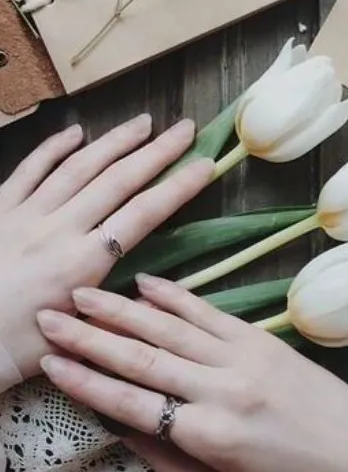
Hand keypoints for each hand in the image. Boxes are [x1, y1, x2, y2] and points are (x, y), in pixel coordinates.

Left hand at [0, 116, 211, 382]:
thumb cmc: (17, 349)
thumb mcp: (76, 335)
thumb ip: (112, 305)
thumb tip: (146, 285)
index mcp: (82, 264)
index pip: (143, 214)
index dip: (178, 187)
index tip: (205, 164)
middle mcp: (58, 230)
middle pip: (117, 180)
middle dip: (156, 152)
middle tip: (184, 128)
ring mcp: (26, 214)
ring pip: (77, 167)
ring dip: (113, 141)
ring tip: (142, 122)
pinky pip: (30, 170)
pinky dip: (53, 148)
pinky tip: (74, 131)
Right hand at [38, 276, 347, 471]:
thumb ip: (168, 461)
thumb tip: (120, 427)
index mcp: (210, 434)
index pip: (131, 402)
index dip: (85, 381)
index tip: (52, 361)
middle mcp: (221, 387)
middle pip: (141, 356)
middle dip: (89, 336)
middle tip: (52, 316)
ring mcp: (241, 355)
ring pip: (168, 327)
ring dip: (121, 309)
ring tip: (84, 293)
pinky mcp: (259, 337)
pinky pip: (207, 311)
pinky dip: (174, 296)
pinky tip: (145, 282)